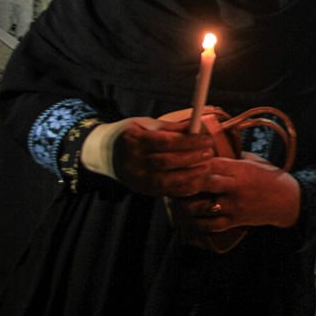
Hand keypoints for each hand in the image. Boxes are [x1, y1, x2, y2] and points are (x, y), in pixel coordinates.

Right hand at [84, 117, 213, 195]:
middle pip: (166, 162)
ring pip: (166, 180)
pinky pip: (165, 192)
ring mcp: (136, 178)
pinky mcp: (142, 189)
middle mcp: (133, 161)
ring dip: (190, 175)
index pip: (165, 142)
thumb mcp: (145, 124)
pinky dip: (183, 189)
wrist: (105, 153)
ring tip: (207, 167)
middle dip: (192, 158)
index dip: (188, 142)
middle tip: (210, 152)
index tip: (206, 139)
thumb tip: (196, 124)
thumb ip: (170, 127)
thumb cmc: (130, 135)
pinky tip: (197, 182)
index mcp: (134, 140)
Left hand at [170, 153, 300, 231]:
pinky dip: (198, 222)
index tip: (183, 161)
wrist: (288, 201)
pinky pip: (211, 225)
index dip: (194, 162)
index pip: (211, 164)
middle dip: (186, 182)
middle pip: (203, 183)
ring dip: (187, 204)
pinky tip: (192, 217)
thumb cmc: (269, 177)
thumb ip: (232, 158)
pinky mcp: (235, 221)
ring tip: (179, 199)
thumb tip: (209, 150)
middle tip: (174, 180)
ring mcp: (234, 206)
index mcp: (240, 169)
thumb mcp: (253, 162)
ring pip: (202, 206)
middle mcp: (235, 188)